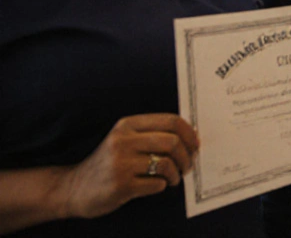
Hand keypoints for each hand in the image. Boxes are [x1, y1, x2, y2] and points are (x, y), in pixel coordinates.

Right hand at [59, 114, 198, 219]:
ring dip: (177, 173)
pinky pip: (157, 184)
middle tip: (188, 165)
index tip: (195, 145)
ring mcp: (120, 163)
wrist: (75, 188)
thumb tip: (192, 137)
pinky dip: (163, 185)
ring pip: (167, 163)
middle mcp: (123, 141)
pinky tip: (157, 185)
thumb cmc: (109, 164)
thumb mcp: (125, 140)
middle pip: (173, 141)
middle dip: (187, 156)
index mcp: (127, 125)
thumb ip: (152, 134)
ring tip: (174, 178)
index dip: (190, 133)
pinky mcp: (121, 185)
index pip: (171, 121)